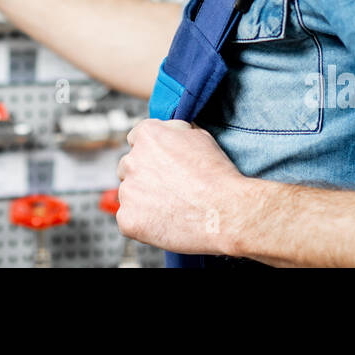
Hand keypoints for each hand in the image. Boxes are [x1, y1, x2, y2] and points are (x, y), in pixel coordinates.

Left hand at [116, 119, 251, 256]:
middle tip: (168, 188)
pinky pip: (128, 219)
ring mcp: (128, 191)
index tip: (161, 164)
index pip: (136, 140)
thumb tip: (169, 131)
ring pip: (128, 193)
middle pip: (129, 167)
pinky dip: (142, 223)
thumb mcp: (200, 136)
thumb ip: (175, 131)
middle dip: (144, 176)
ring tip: (171, 207)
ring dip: (143, 199)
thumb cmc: (217, 177)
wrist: (227, 212)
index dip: (151, 153)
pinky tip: (164, 222)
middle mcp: (132, 160)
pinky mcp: (128, 219)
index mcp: (147, 135)